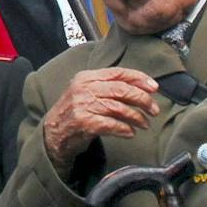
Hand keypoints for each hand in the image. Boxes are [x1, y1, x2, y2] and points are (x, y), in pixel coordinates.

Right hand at [41, 68, 160, 170]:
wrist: (53, 133)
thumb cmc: (74, 112)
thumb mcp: (86, 92)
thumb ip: (107, 86)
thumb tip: (141, 87)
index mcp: (86, 77)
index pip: (118, 73)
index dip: (139, 78)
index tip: (154, 87)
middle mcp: (84, 88)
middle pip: (121, 90)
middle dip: (142, 99)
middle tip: (154, 109)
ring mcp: (83, 105)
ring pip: (119, 108)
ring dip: (136, 117)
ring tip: (144, 123)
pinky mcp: (84, 122)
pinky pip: (111, 124)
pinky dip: (124, 129)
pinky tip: (130, 133)